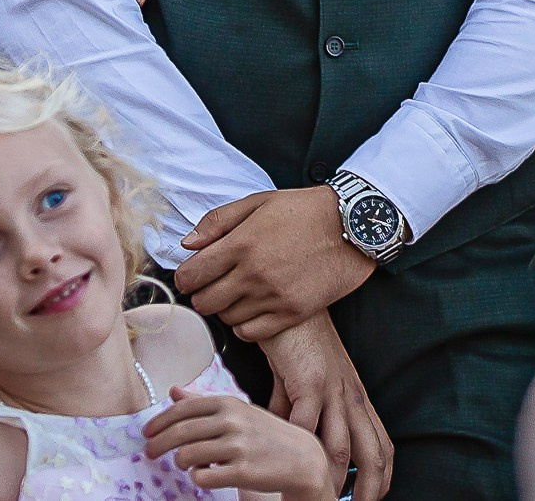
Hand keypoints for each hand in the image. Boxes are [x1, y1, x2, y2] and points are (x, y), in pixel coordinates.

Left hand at [143, 388, 337, 500]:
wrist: (302, 457)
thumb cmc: (264, 433)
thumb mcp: (237, 411)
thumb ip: (203, 402)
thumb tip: (173, 391)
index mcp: (227, 404)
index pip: (182, 410)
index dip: (159, 422)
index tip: (145, 432)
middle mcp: (231, 422)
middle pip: (180, 433)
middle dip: (158, 444)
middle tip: (148, 452)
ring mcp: (238, 446)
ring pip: (189, 456)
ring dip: (179, 462)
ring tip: (181, 464)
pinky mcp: (243, 471)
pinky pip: (205, 477)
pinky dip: (197, 477)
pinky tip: (200, 476)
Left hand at [175, 186, 373, 339]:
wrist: (351, 226)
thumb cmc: (302, 210)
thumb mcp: (256, 202)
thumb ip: (217, 222)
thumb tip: (187, 244)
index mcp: (241, 243)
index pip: (192, 275)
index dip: (184, 278)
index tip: (189, 276)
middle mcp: (254, 274)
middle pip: (205, 302)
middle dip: (200, 295)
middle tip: (209, 286)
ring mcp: (275, 297)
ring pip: (227, 319)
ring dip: (224, 308)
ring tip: (234, 294)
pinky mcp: (293, 313)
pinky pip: (251, 333)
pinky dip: (244, 325)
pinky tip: (250, 309)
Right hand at [257, 315, 392, 500]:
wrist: (287, 301)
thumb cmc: (295, 336)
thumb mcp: (303, 377)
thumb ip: (296, 406)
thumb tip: (285, 431)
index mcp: (356, 396)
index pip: (382, 445)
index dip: (381, 477)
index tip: (369, 499)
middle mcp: (352, 396)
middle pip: (373, 453)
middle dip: (368, 489)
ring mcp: (334, 389)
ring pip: (343, 446)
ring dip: (333, 478)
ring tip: (322, 498)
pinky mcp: (310, 381)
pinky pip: (307, 425)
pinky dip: (300, 448)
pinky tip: (290, 462)